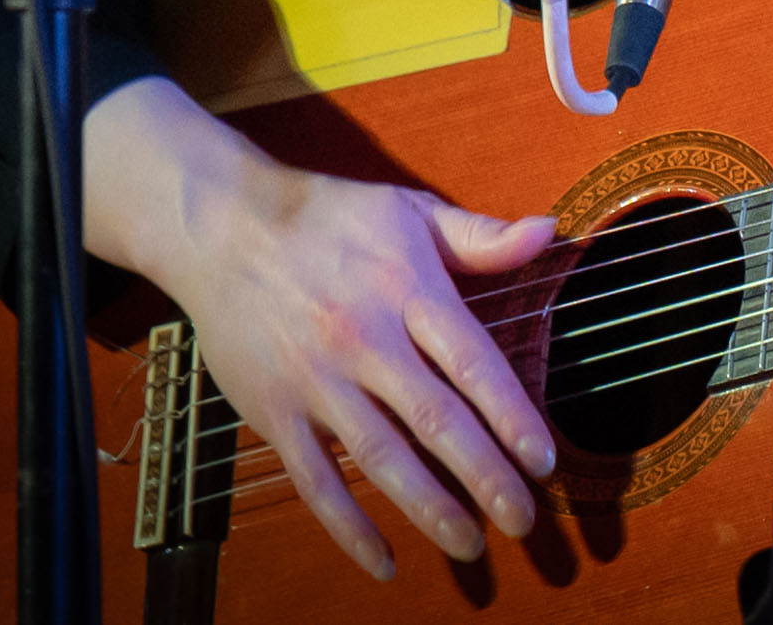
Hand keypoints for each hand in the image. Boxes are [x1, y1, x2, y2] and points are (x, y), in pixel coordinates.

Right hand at [84, 75, 556, 578]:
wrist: (224, 228)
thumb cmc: (330, 218)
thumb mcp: (410, 212)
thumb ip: (480, 236)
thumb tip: (548, 232)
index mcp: (406, 288)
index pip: (471, 361)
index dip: (512, 415)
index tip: (544, 460)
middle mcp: (365, 338)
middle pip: (435, 420)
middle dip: (485, 476)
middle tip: (524, 520)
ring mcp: (316, 380)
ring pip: (381, 457)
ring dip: (429, 507)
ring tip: (471, 544)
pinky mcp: (273, 411)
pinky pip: (316, 480)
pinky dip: (349, 526)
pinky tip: (385, 561)